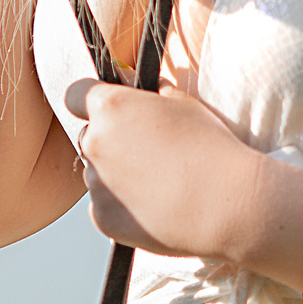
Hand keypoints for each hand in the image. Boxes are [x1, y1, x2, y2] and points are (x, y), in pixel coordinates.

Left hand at [69, 80, 273, 259]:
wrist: (226, 204)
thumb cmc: (210, 147)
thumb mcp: (183, 103)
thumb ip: (148, 93)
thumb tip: (131, 86)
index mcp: (111, 108)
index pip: (76, 95)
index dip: (91, 101)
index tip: (108, 110)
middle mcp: (94, 143)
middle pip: (88, 136)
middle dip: (109, 140)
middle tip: (146, 151)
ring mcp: (95, 183)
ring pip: (97, 173)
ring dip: (116, 174)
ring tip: (158, 182)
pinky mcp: (100, 217)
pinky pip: (104, 205)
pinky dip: (122, 205)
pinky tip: (154, 204)